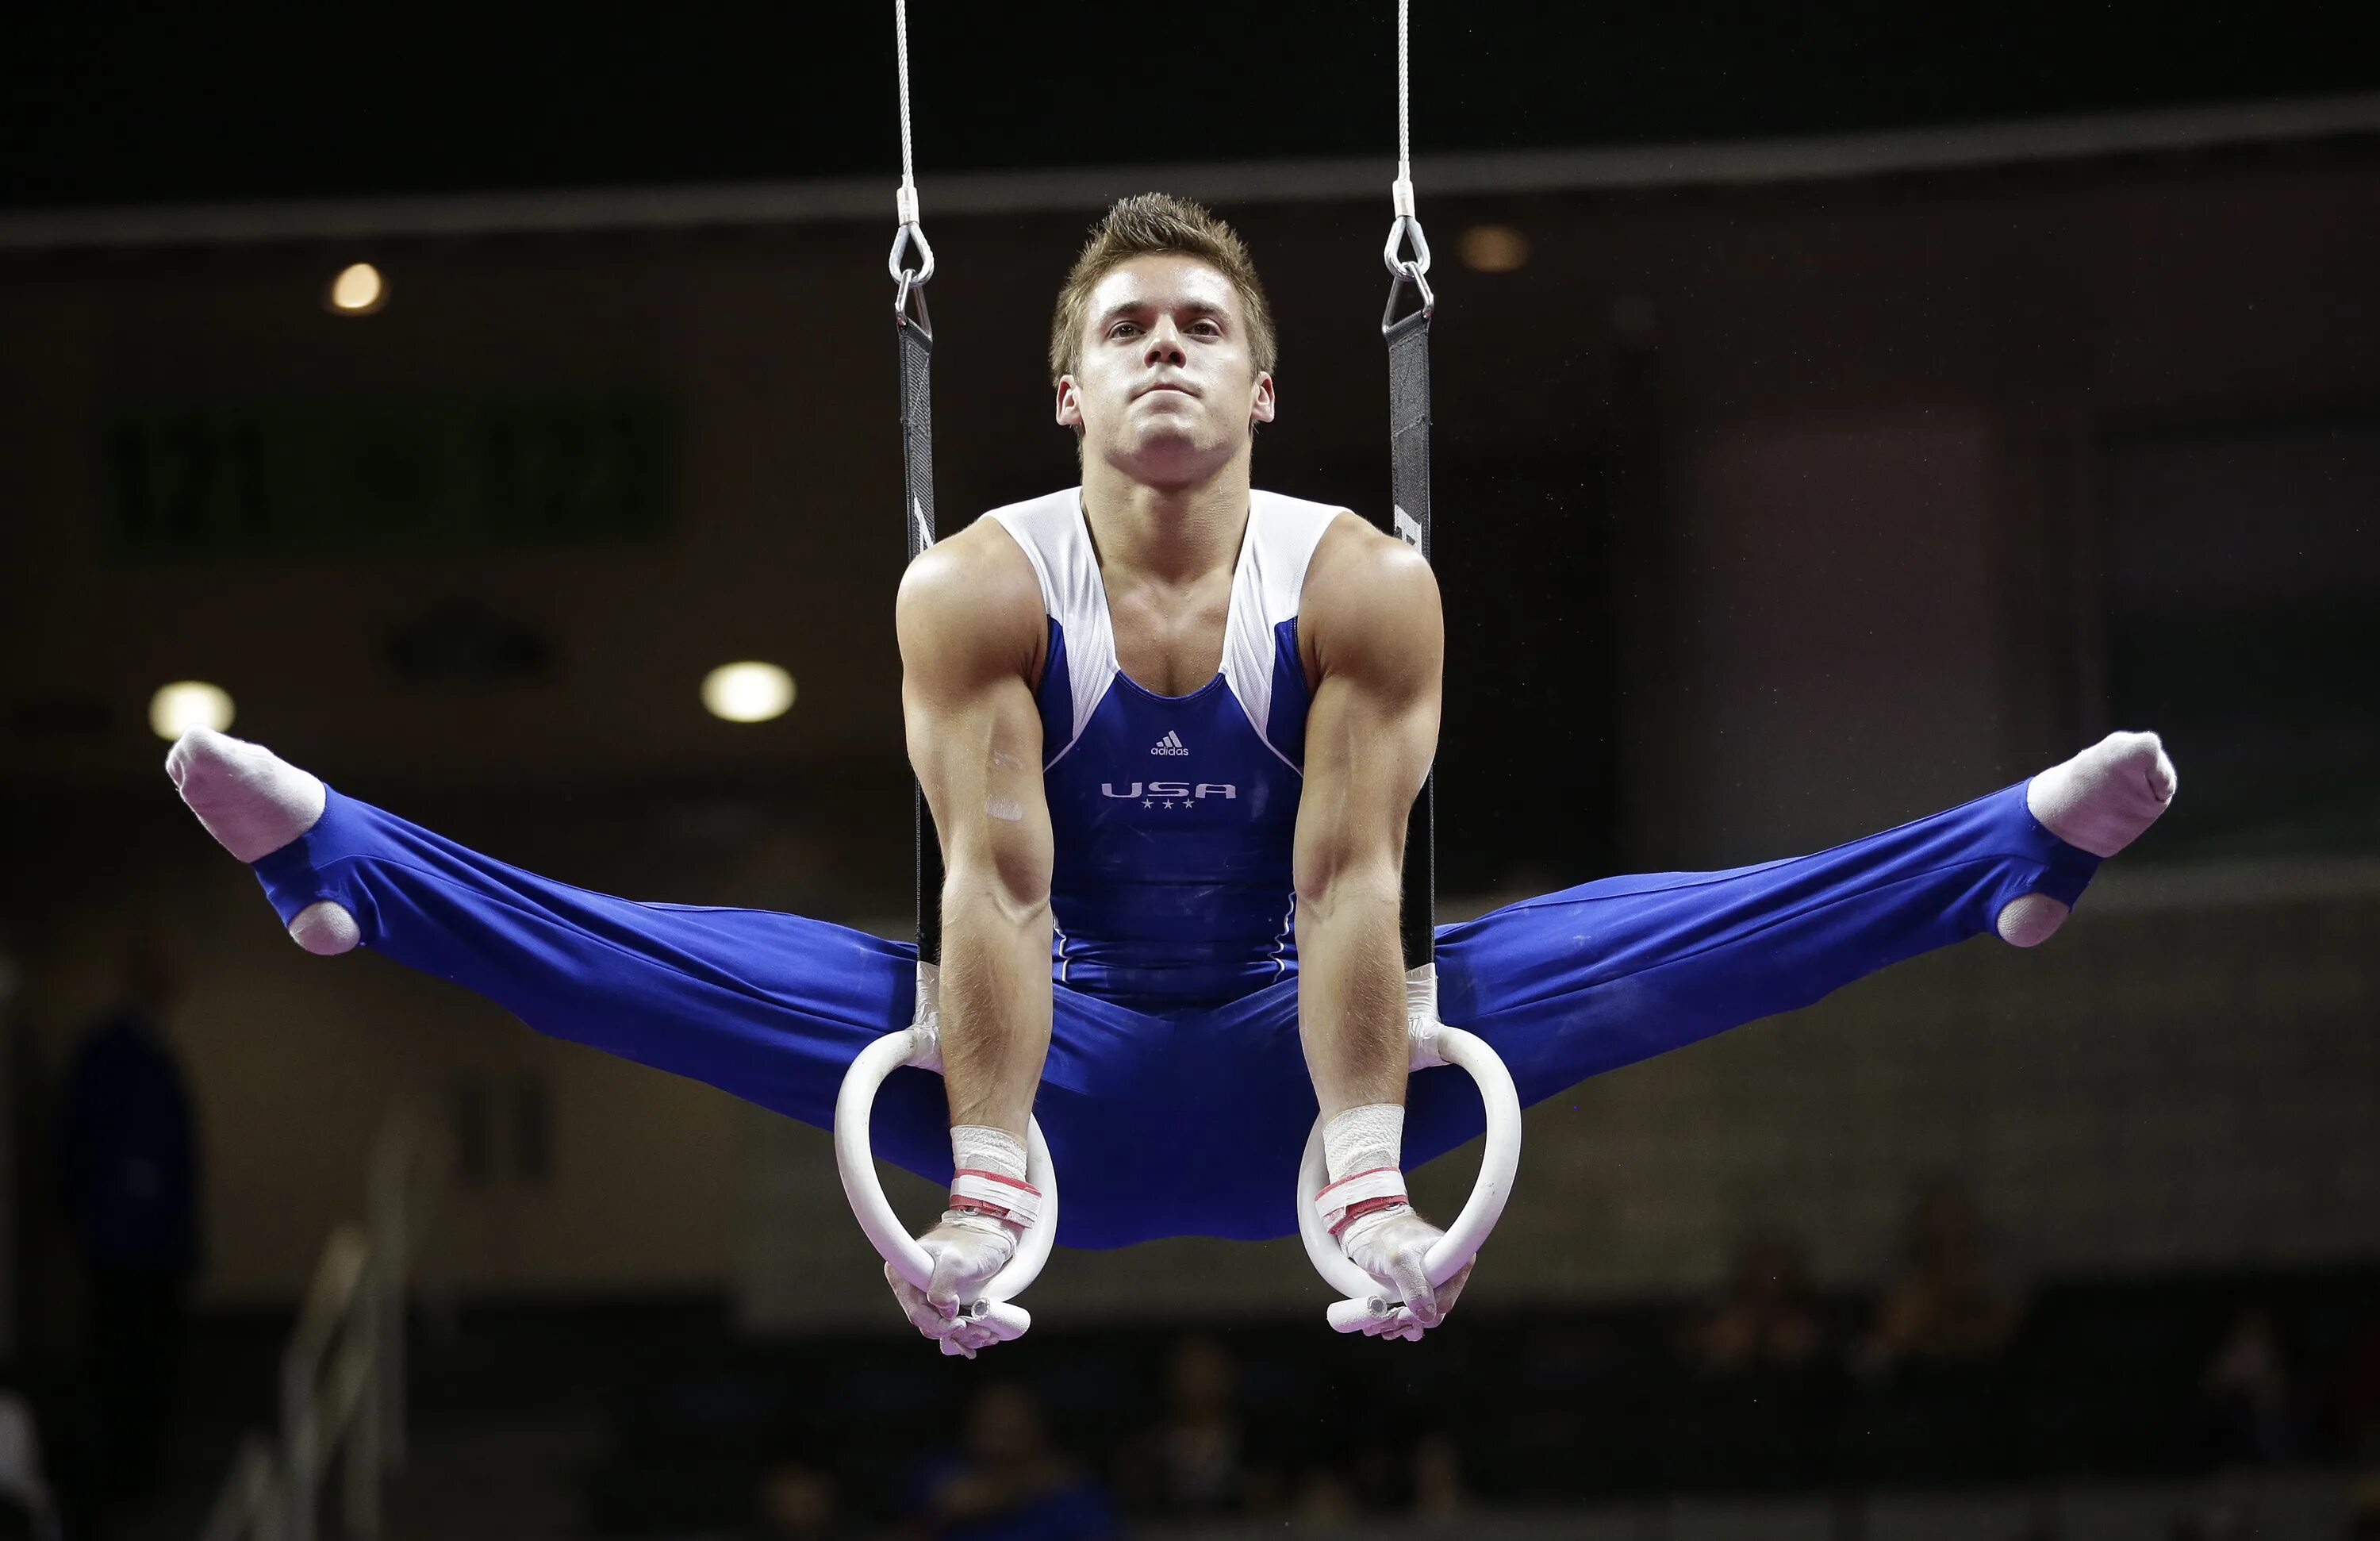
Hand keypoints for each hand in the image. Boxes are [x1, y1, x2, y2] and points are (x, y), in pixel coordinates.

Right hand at [885, 1211, 1017, 1358]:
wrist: (992, 1234)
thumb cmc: (973, 1242)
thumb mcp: (957, 1261)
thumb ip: (943, 1284)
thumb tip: (943, 1309)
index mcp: (903, 1274)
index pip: (916, 1312)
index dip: (936, 1324)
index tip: (958, 1323)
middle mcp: (911, 1286)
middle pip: (928, 1323)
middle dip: (953, 1331)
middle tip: (977, 1329)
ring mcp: (927, 1295)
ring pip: (940, 1327)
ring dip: (963, 1334)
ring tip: (984, 1332)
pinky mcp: (943, 1300)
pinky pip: (950, 1324)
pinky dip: (966, 1332)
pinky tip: (982, 1333)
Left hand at [1342, 1206, 1472, 1341]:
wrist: (1364, 1228)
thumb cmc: (1383, 1237)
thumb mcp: (1398, 1260)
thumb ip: (1414, 1285)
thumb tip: (1428, 1315)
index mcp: (1455, 1258)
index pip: (1447, 1298)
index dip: (1427, 1311)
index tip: (1404, 1314)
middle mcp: (1448, 1271)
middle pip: (1436, 1310)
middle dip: (1413, 1320)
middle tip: (1390, 1321)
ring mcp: (1433, 1280)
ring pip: (1425, 1313)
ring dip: (1404, 1323)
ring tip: (1383, 1324)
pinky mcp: (1418, 1286)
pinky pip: (1415, 1310)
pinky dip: (1400, 1319)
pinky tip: (1384, 1323)